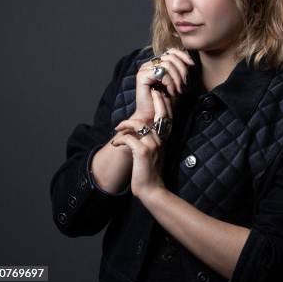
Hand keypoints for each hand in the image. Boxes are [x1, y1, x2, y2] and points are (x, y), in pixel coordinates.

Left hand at [112, 83, 174, 198]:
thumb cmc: (151, 171)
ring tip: (118, 128)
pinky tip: (116, 145)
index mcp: (165, 139)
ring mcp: (153, 144)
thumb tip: (144, 128)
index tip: (158, 92)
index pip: (167, 116)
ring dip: (125, 125)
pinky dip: (120, 140)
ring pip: (139, 125)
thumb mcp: (155, 153)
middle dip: (156, 100)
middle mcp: (161, 139)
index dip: (164, 103)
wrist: (152, 190)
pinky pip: (128, 138)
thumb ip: (153, 140)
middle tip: (151, 91)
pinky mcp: (142, 151)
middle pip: (160, 114)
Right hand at [131, 47, 194, 122]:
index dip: (183, 55)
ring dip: (176, 78)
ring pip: (167, 64)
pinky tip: (171, 91)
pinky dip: (169, 82)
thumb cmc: (166, 100)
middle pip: (171, 57)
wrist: (153, 115)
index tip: (192, 64)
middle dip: (182, 70)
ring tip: (177, 90)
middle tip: (184, 85)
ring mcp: (144, 69)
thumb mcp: (177, 82)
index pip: (171, 51)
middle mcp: (150, 64)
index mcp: (157, 63)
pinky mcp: (142, 76)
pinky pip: (160, 72)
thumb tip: (190, 60)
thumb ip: (181, 70)